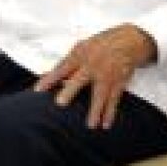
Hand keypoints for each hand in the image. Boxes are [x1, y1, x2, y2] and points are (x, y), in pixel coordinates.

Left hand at [33, 24, 157, 129]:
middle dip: (70, 91)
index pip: (61, 68)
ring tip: (90, 125)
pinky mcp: (119, 82)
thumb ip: (64, 64)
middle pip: (80, 79)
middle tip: (60, 103)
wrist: (128, 41)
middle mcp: (93, 66)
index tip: (38, 89)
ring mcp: (107, 75)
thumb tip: (45, 76)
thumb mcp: (79, 48)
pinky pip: (114, 99)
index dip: (49, 78)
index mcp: (79, 56)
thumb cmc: (99, 46)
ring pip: (100, 94)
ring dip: (96, 110)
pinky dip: (110, 112)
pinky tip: (106, 123)